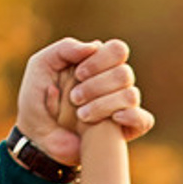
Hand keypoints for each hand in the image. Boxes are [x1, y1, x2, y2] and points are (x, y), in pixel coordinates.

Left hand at [15, 38, 152, 165]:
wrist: (37, 138)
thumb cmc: (38, 101)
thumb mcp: (41, 65)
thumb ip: (65, 48)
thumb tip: (96, 45)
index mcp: (98, 64)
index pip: (117, 50)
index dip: (101, 60)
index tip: (79, 73)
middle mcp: (113, 83)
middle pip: (124, 73)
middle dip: (98, 85)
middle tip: (75, 98)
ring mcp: (121, 106)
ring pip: (130, 95)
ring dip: (105, 104)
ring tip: (81, 115)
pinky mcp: (124, 130)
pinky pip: (144, 120)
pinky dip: (132, 117)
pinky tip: (114, 119)